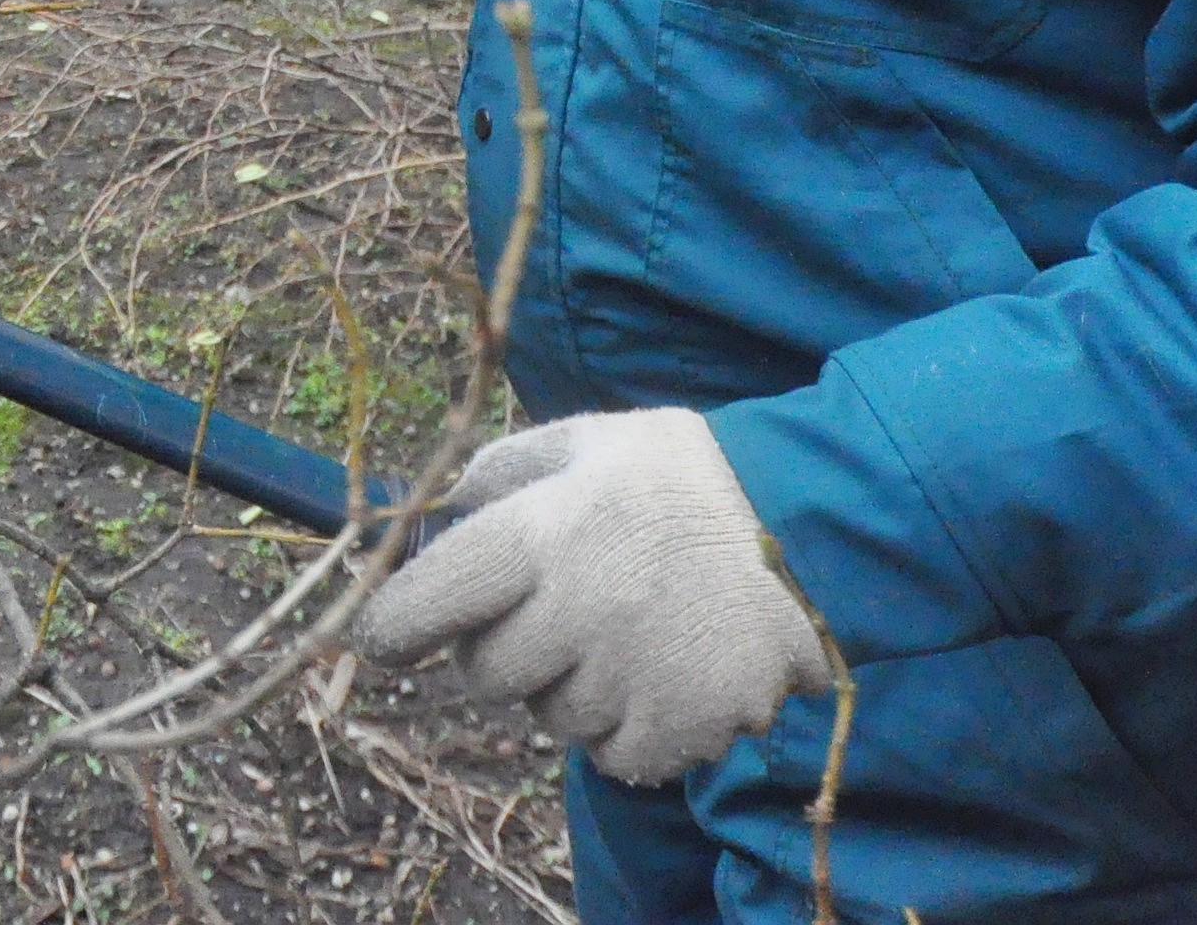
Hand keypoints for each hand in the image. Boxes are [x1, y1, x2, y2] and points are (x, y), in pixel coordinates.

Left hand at [354, 410, 828, 786]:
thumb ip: (499, 471)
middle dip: (500, 649)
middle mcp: (579, 609)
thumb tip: (433, 513)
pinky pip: (611, 755)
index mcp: (545, 532)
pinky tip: (659, 671)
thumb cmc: (683, 478)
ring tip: (627, 629)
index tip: (381, 638)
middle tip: (550, 615)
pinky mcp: (683, 729)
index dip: (394, 625)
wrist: (814, 529)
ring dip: (569, 685)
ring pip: (550, 716)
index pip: (432, 597)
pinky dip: (625, 727)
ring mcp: (632, 676)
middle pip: (485, 673)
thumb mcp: (586, 441)